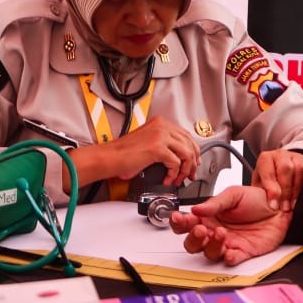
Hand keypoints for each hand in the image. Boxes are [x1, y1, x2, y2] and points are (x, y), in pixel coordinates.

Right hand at [75, 116, 199, 186]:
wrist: (109, 158)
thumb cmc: (123, 154)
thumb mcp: (148, 142)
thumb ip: (164, 144)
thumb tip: (180, 156)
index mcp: (160, 123)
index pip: (186, 136)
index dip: (193, 151)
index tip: (193, 162)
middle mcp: (162, 126)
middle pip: (189, 144)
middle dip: (193, 162)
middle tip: (191, 173)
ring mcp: (160, 136)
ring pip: (186, 154)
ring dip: (185, 170)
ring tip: (179, 179)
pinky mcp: (158, 148)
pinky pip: (176, 163)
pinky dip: (174, 174)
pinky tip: (167, 179)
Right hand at [169, 185, 292, 264]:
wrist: (280, 206)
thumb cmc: (257, 199)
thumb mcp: (234, 194)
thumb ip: (215, 203)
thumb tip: (196, 209)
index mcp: (209, 217)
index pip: (187, 224)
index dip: (179, 223)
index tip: (179, 218)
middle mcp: (215, 232)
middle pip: (193, 244)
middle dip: (193, 239)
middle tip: (200, 230)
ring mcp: (228, 244)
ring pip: (209, 254)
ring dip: (211, 245)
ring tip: (221, 233)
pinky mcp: (243, 252)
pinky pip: (231, 260)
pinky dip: (229, 259)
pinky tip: (230, 252)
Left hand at [252, 149, 302, 210]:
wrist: (279, 170)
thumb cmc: (268, 181)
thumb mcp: (260, 186)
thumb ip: (261, 194)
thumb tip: (268, 206)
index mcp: (265, 158)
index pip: (269, 173)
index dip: (272, 190)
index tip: (274, 206)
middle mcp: (280, 155)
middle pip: (286, 168)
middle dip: (286, 191)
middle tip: (285, 208)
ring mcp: (296, 156)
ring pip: (300, 168)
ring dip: (297, 189)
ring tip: (293, 205)